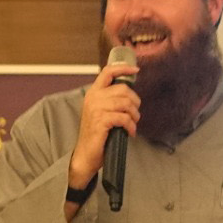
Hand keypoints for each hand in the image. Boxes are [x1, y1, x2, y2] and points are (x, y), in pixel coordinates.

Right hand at [66, 59, 141, 190]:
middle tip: (135, 114)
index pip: (107, 72)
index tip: (135, 70)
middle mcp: (93, 98)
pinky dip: (131, 126)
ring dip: (134, 115)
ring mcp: (96, 109)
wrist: (86, 154)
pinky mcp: (101, 121)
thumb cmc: (97, 134)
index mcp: (93, 93)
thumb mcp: (101, 112)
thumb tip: (130, 94)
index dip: (123, 68)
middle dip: (134, 101)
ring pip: (125, 103)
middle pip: (123, 89)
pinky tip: (130, 132)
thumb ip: (111, 100)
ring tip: (133, 123)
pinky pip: (124, 118)